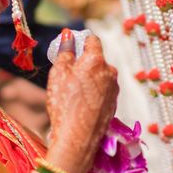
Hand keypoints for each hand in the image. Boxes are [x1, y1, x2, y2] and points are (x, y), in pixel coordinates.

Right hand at [45, 30, 118, 172]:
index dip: (80, 41)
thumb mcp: (58, 73)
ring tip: (72, 95)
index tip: (69, 48)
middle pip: (96, 60)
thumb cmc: (65, 103)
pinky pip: (102, 91)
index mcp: (97, 60)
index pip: (92, 40)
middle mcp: (110, 72)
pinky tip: (80, 105)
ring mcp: (114, 89)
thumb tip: (68, 35)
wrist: (77, 138)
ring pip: (100, 76)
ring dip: (88, 79)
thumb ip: (65, 51)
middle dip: (83, 63)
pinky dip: (93, 93)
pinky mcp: (114, 104)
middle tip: (66, 76)